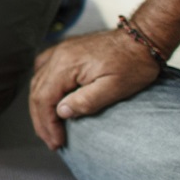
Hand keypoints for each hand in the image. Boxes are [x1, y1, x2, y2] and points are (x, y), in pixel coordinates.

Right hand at [29, 29, 162, 149]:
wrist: (143, 38)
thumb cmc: (133, 63)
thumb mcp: (114, 88)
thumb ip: (86, 101)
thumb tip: (61, 112)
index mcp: (66, 64)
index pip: (44, 98)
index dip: (47, 124)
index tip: (56, 142)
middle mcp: (58, 55)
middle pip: (37, 91)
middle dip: (41, 120)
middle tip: (51, 141)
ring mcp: (61, 51)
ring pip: (38, 81)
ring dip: (40, 106)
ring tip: (47, 126)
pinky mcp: (67, 50)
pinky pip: (44, 69)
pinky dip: (42, 88)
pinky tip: (47, 98)